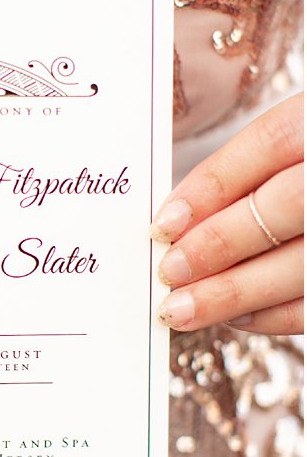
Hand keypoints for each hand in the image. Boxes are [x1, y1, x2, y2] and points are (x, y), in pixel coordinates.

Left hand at [152, 93, 302, 334]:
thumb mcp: (296, 139)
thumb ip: (248, 171)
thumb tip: (178, 220)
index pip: (272, 142)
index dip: (213, 184)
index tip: (164, 223)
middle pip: (288, 205)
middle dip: (220, 243)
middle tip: (170, 272)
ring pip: (305, 264)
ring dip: (237, 292)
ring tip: (183, 309)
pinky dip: (276, 315)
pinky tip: (236, 317)